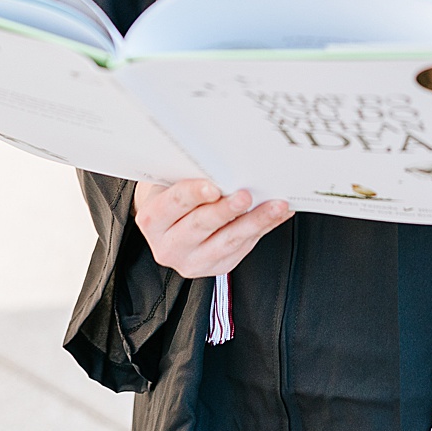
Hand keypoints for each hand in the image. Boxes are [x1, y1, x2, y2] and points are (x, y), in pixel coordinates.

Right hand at [133, 178, 292, 276]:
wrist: (170, 224)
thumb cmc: (172, 194)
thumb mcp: (170, 182)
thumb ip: (189, 175)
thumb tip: (223, 163)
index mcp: (153, 220)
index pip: (174, 204)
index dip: (193, 194)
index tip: (213, 186)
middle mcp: (169, 247)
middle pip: (201, 225)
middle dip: (226, 210)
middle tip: (246, 195)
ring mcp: (193, 261)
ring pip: (228, 241)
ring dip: (255, 221)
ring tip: (275, 206)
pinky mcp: (217, 267)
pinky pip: (244, 247)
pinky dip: (264, 228)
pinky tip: (278, 214)